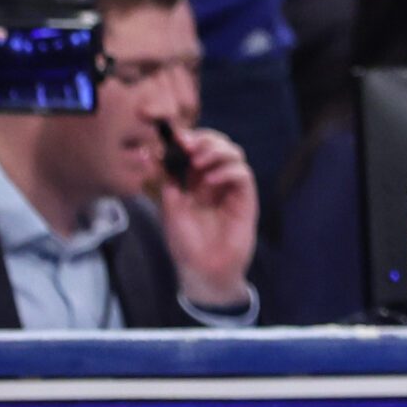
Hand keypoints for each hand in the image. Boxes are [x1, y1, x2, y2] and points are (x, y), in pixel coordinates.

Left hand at [161, 127, 257, 308]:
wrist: (203, 269)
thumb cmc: (186, 243)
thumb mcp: (169, 211)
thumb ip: (169, 184)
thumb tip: (161, 157)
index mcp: (195, 181)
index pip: (198, 149)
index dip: (190, 139)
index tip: (177, 137)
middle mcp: (215, 180)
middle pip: (219, 145)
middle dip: (205, 140)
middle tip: (189, 145)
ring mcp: (231, 188)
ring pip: (234, 153)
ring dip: (217, 151)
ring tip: (198, 161)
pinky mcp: (246, 198)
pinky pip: (242, 174)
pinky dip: (227, 170)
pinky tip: (211, 179)